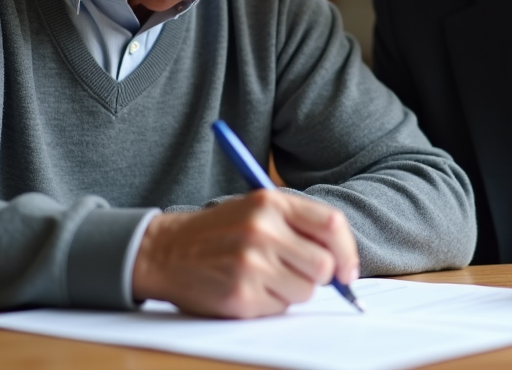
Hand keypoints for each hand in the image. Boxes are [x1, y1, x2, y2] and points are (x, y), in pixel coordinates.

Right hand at [131, 189, 359, 317]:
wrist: (163, 251)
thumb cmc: (217, 232)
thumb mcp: (255, 209)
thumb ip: (298, 225)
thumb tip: (342, 261)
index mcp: (270, 202)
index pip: (332, 225)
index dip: (347, 251)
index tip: (347, 270)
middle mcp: (262, 230)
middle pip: (324, 265)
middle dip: (319, 276)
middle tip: (298, 273)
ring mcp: (251, 263)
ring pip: (305, 291)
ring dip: (292, 290)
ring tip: (264, 277)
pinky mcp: (241, 294)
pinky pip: (280, 308)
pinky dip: (270, 303)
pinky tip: (247, 288)